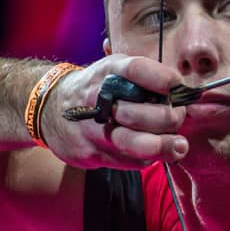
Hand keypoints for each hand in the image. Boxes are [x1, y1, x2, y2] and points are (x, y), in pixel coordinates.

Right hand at [40, 55, 189, 169]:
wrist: (49, 109)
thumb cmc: (95, 88)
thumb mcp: (113, 69)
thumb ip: (144, 75)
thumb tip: (180, 87)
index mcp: (107, 72)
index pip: (136, 69)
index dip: (162, 78)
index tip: (178, 85)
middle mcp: (99, 99)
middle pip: (143, 113)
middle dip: (170, 117)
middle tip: (179, 116)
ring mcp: (94, 129)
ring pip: (136, 144)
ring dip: (164, 146)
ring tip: (179, 145)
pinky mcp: (93, 153)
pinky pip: (129, 161)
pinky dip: (148, 157)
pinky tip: (155, 151)